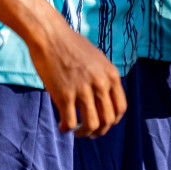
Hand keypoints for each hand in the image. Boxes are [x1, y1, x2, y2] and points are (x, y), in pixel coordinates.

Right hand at [28, 20, 126, 137]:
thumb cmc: (71, 45)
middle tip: (89, 132)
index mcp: (111, 75)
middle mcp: (100, 84)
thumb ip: (104, 78)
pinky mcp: (64, 95)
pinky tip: (62, 126)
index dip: (113, 121)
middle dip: (99, 131)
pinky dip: (66, 129)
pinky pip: (69, 122)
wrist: (50, 35)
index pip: (120, 108)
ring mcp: (82, 90)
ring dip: (84, 133)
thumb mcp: (97, 59)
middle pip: (107, 120)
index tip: (103, 123)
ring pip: (91, 125)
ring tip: (76, 131)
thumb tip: (104, 99)